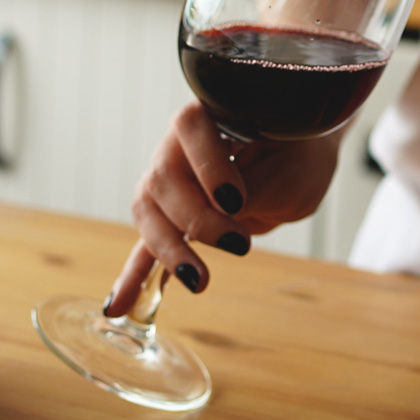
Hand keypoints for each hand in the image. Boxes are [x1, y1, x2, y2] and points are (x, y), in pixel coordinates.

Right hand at [103, 101, 342, 315]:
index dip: (206, 164)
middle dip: (196, 218)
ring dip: (169, 249)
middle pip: (163, 177)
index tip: (236, 201)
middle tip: (239, 244)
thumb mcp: (290, 170)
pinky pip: (147, 244)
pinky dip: (136, 276)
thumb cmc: (299, 154)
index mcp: (213, 114)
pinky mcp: (171, 216)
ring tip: (200, 280)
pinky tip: (119, 306)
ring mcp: (169, 180)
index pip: (190, 126)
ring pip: (149, 211)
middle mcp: (180, 144)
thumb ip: (254, 186)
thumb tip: (222, 212)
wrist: (300, 159)